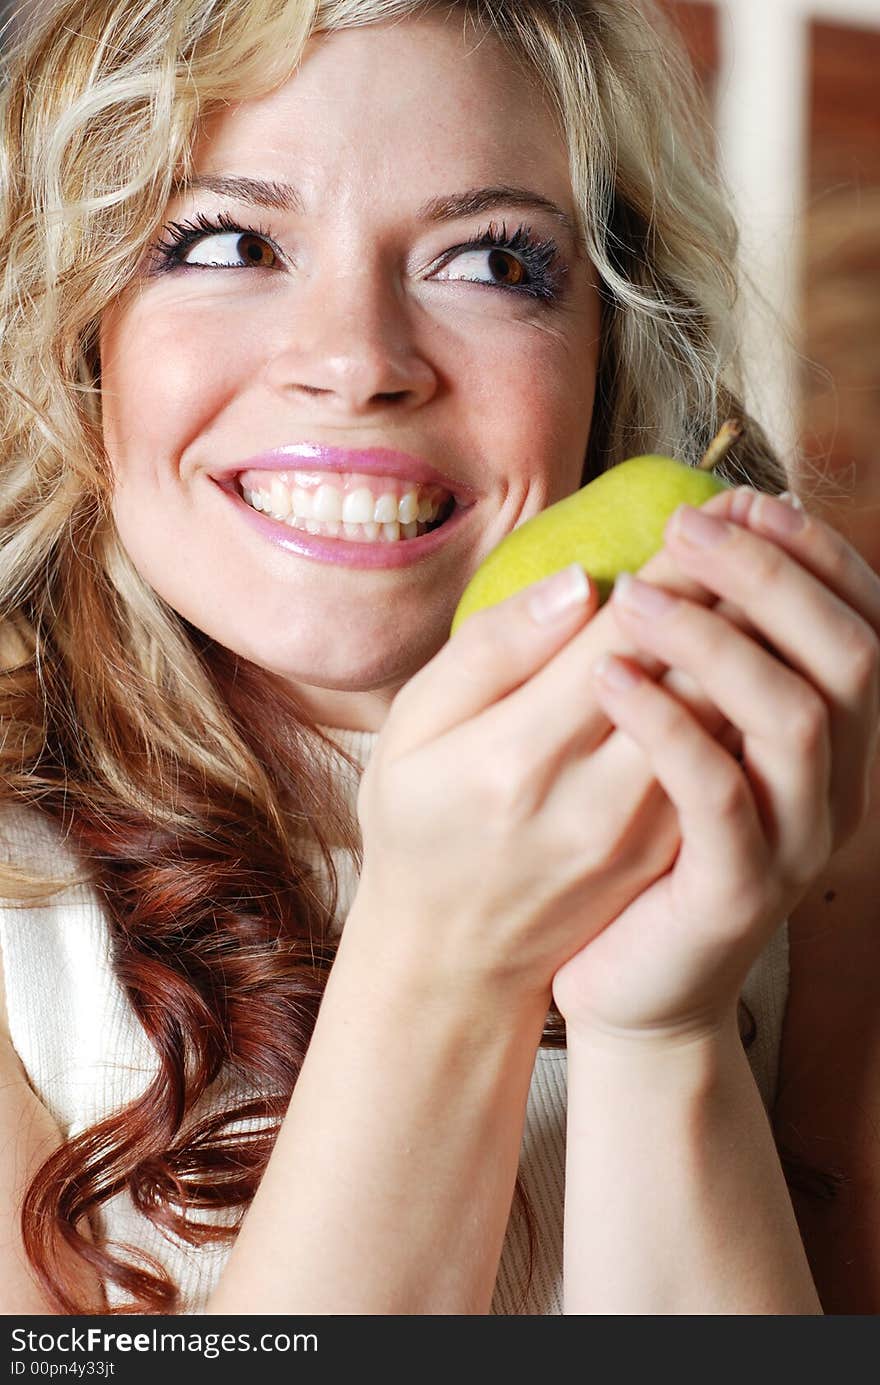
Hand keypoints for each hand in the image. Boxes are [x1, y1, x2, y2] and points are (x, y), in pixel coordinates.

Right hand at [351, 524, 752, 1010]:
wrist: (452, 961)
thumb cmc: (420, 827)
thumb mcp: (413, 730)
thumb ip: (490, 651)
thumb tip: (581, 582)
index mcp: (517, 756)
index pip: (623, 639)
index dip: (672, 570)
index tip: (696, 519)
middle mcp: (592, 801)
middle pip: (693, 677)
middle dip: (729, 596)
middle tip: (746, 534)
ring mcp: (640, 839)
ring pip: (725, 721)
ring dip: (748, 648)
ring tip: (756, 587)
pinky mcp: (667, 859)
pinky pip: (727, 765)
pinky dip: (743, 703)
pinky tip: (744, 660)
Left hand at [552, 488, 879, 1041]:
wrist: (631, 983)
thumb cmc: (645, 845)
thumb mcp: (687, 742)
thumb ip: (711, 662)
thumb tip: (703, 548)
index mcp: (834, 740)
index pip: (863, 623)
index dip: (815, 554)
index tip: (745, 498)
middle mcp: (836, 785)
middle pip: (849, 655)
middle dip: (772, 576)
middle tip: (686, 528)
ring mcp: (797, 842)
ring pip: (795, 716)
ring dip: (718, 638)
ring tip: (634, 597)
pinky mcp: (739, 890)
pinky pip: (717, 791)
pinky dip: (669, 721)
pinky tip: (610, 677)